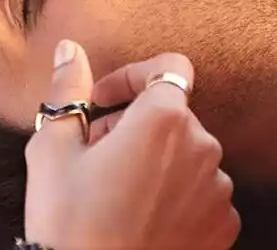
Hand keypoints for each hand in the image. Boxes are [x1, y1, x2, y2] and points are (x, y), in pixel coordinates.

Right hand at [25, 42, 238, 249]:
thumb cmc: (70, 224)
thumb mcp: (52, 152)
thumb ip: (68, 93)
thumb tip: (71, 51)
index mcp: (163, 119)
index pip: (169, 67)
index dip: (131, 76)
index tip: (101, 101)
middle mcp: (202, 147)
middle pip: (172, 115)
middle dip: (133, 125)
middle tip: (93, 155)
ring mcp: (218, 190)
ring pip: (186, 156)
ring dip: (156, 162)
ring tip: (116, 193)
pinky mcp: (224, 227)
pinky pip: (201, 195)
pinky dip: (175, 198)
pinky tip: (141, 219)